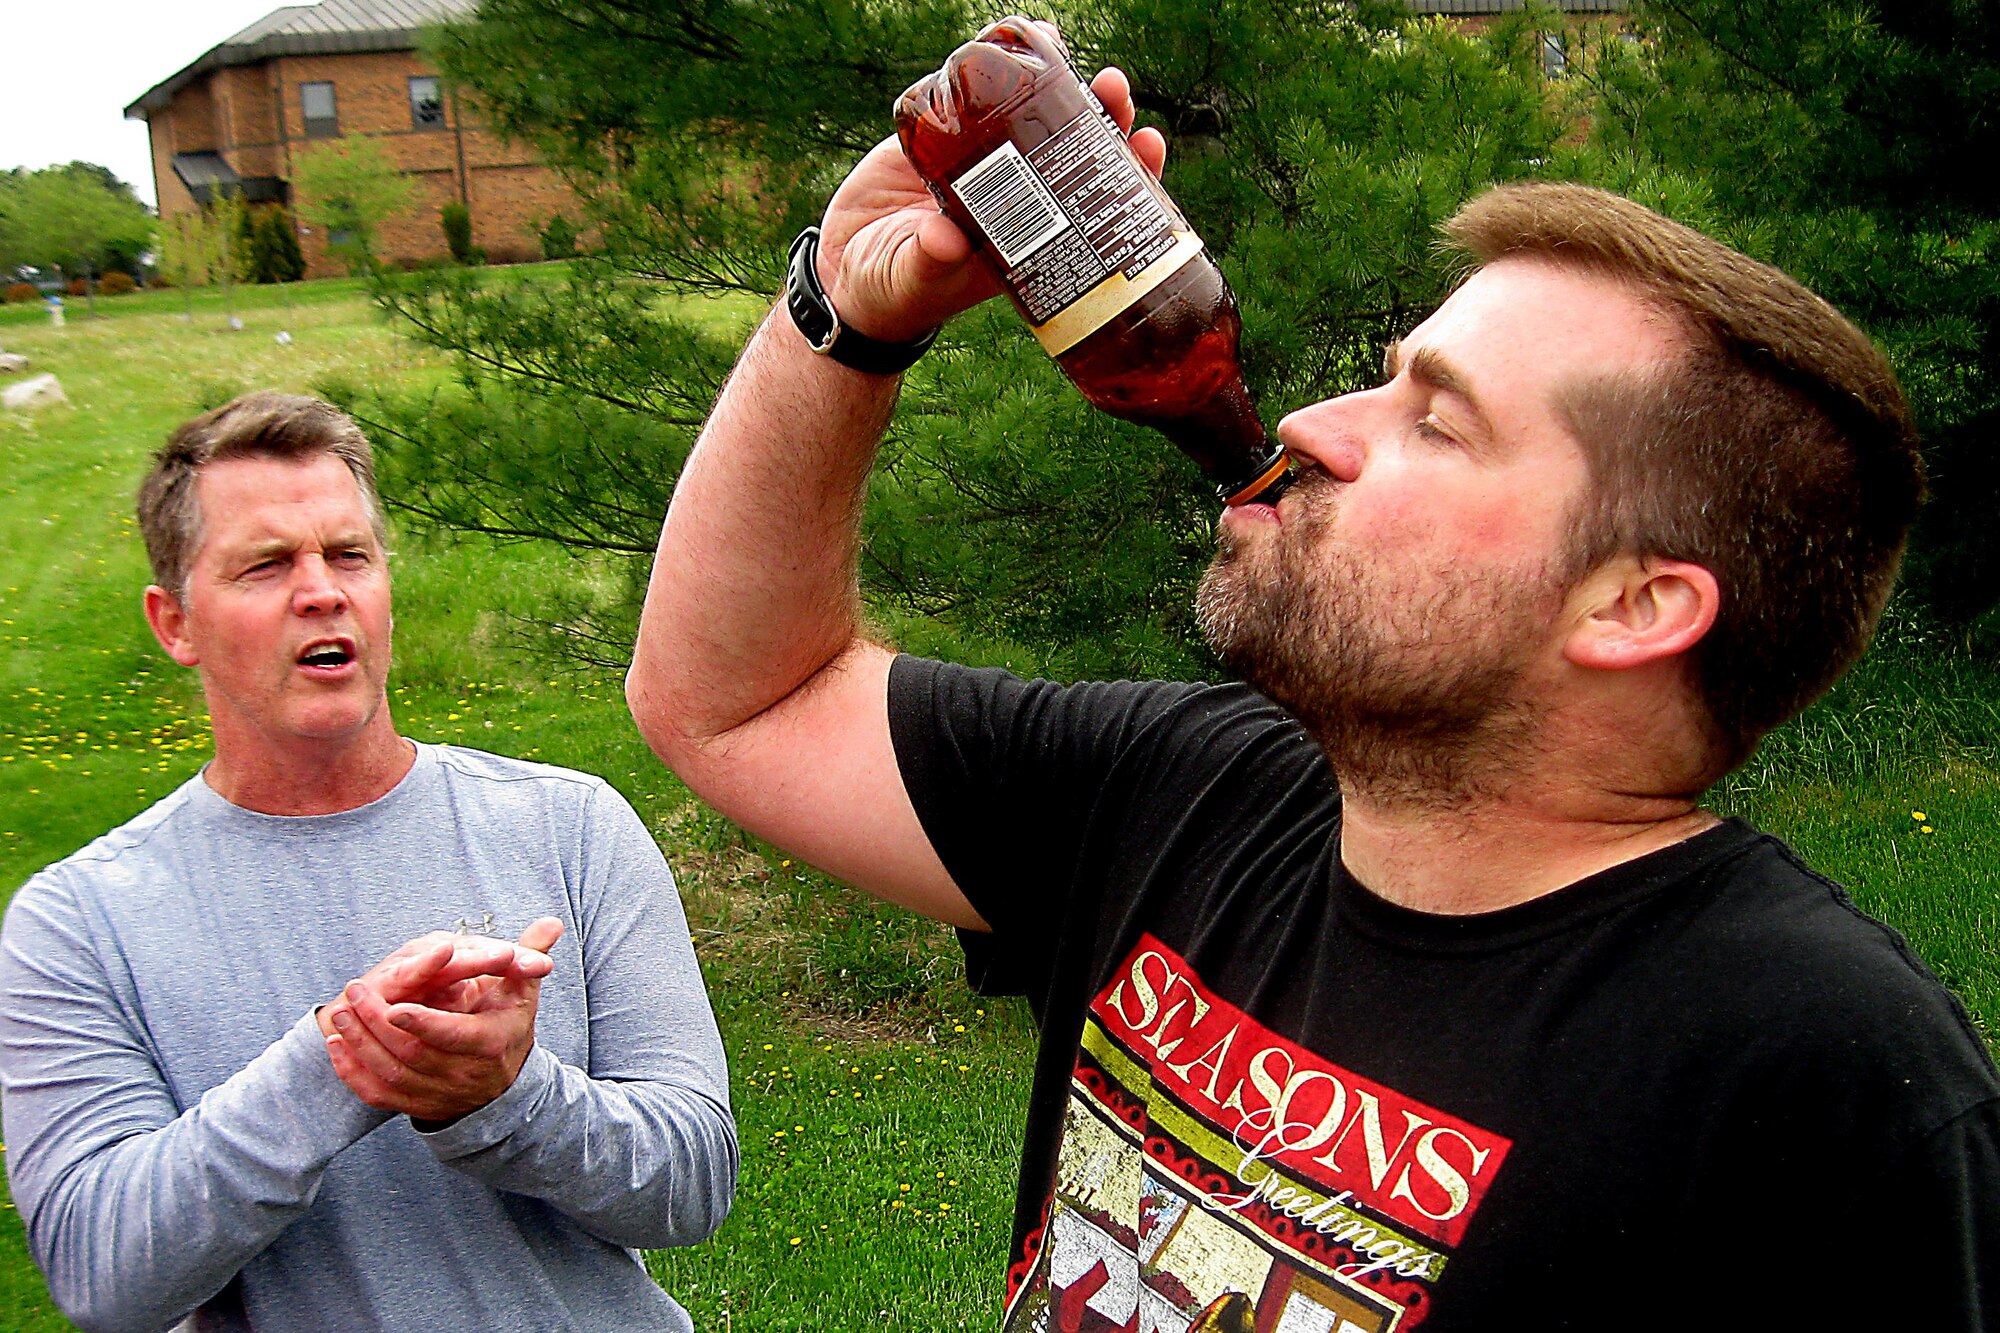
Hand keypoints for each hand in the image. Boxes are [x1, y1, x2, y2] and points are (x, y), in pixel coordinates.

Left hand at [322, 918, 564, 1124]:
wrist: (504, 1086)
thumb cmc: (507, 1026)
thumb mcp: (521, 992)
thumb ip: (527, 956)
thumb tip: (550, 923)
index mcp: (489, 1043)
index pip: (451, 1036)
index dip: (422, 1023)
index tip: (396, 1005)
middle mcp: (463, 1075)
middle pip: (411, 1053)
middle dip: (377, 1023)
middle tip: (355, 991)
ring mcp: (437, 1094)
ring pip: (389, 1074)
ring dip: (360, 1044)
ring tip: (341, 1012)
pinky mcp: (415, 1106)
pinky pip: (376, 1095)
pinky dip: (352, 1073)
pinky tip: (337, 1046)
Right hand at [818, 57, 1166, 342]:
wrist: (849, 269)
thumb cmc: (894, 290)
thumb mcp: (912, 279)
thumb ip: (928, 262)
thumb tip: (947, 241)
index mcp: (1031, 238)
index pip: (1095, 203)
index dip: (1128, 173)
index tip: (1147, 142)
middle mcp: (1018, 196)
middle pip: (1075, 149)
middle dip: (1102, 115)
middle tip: (1114, 85)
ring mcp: (984, 162)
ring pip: (1031, 115)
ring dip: (1053, 81)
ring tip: (1063, 45)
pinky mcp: (946, 137)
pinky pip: (976, 96)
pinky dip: (994, 66)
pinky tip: (1008, 39)